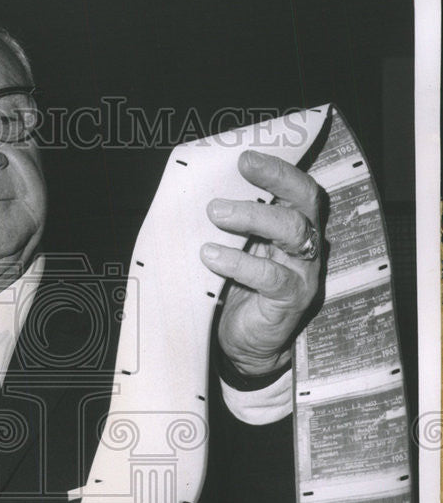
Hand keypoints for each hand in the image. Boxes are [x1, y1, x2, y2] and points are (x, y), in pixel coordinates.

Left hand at [201, 149, 324, 376]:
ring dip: (252, 217)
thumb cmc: (238, 291)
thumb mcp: (236, 251)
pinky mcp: (291, 300)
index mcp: (295, 228)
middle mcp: (306, 246)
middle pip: (301, 204)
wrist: (247, 346)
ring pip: (292, 232)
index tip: (245, 157)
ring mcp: (303, 273)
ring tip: (215, 213)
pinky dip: (240, 263)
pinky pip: (272, 276)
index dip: (278, 170)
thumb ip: (230, 226)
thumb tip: (197, 193)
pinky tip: (212, 257)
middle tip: (234, 175)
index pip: (299, 190)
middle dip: (271, 182)